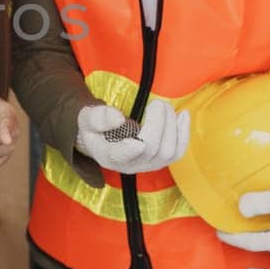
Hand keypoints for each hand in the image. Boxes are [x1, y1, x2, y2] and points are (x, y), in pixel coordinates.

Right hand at [74, 97, 188, 174]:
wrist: (101, 139)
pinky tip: (183, 115)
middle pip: (151, 148)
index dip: (131, 148)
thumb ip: (97, 117)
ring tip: (165, 107)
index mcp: (109, 156)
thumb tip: (118, 117)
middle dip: (158, 122)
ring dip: (172, 125)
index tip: (136, 136)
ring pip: (168, 151)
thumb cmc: (94, 128)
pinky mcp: (160, 161)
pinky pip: (178, 152)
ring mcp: (147, 165)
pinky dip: (183, 132)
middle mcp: (130, 165)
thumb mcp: (86, 119)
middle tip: (156, 103)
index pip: (122, 156)